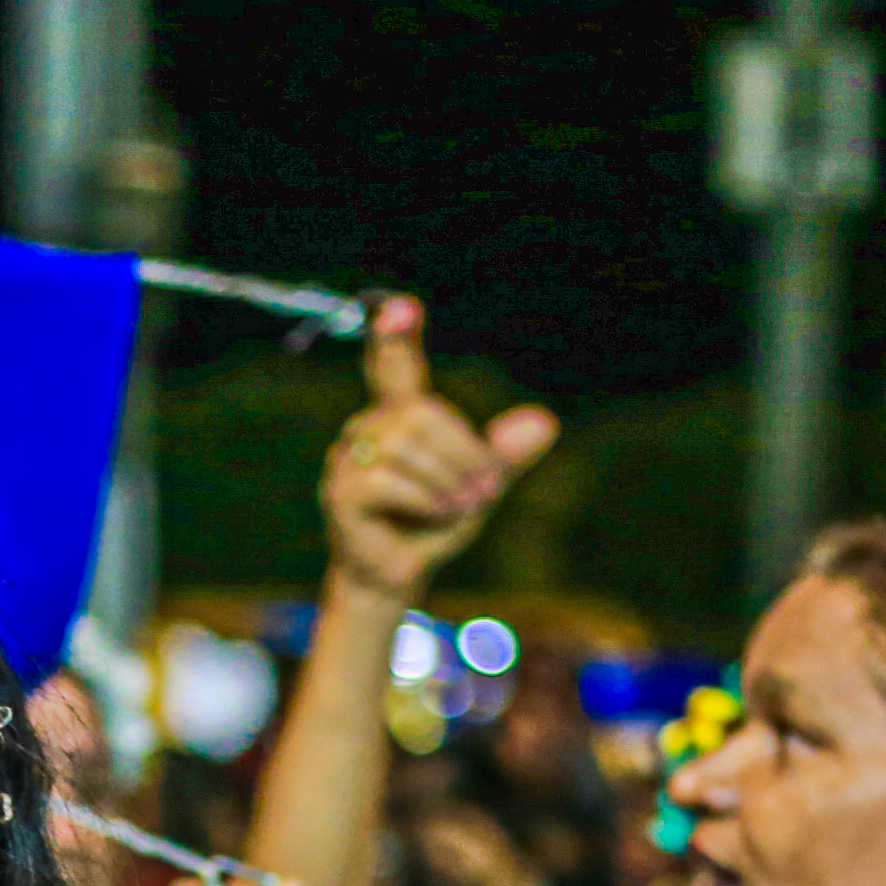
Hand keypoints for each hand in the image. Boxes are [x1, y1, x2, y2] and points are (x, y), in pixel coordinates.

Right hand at [320, 297, 557, 609]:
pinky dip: (424, 500)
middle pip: (421, 413)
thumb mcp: (480, 484)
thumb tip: (543, 423)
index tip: (400, 308)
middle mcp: (368, 428)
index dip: (395, 338)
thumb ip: (505, 454)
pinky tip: (435, 515)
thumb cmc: (433, 524)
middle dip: (463, 453)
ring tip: (459, 508)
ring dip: (447, 481)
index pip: (393, 366)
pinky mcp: (342, 492)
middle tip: (483, 492)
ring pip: (407, 446)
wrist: (399, 576)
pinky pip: (388, 479)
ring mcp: (348, 459)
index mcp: (398, 415)